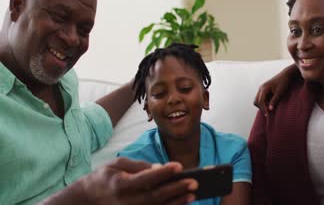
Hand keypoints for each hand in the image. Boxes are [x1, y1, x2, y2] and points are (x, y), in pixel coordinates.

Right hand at [42, 157, 196, 204]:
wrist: (86, 201)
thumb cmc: (105, 179)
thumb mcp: (117, 165)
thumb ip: (139, 166)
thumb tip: (160, 167)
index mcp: (120, 185)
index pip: (146, 178)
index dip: (163, 172)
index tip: (179, 165)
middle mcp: (126, 202)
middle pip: (155, 196)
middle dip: (176, 189)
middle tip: (193, 182)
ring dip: (177, 202)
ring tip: (192, 194)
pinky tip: (181, 204)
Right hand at [254, 64, 297, 116]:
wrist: (286, 75)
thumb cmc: (284, 83)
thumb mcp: (280, 93)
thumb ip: (274, 101)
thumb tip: (269, 110)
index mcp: (264, 88)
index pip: (260, 101)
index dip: (263, 109)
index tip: (268, 115)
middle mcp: (261, 88)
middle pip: (256, 101)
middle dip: (261, 108)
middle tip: (269, 113)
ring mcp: (261, 88)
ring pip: (257, 100)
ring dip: (262, 105)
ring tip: (270, 108)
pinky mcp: (264, 90)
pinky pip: (260, 98)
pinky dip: (264, 103)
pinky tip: (270, 104)